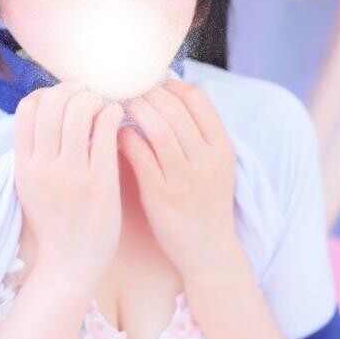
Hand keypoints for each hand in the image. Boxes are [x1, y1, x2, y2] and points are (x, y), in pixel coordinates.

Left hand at [118, 80, 237, 273]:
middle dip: (147, 95)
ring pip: (157, 127)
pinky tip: (116, 134)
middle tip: (129, 93)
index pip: (198, 99)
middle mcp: (206, 160)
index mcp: (222, 148)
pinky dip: (125, 138)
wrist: (208, 252)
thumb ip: (200, 136)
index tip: (154, 87)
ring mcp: (184, 178)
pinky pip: (140, 155)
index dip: (172, 86)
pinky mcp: (161, 195)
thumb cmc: (206, 205)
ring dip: (135, 111)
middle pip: (174, 109)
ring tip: (120, 108)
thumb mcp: (217, 167)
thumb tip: (172, 98)